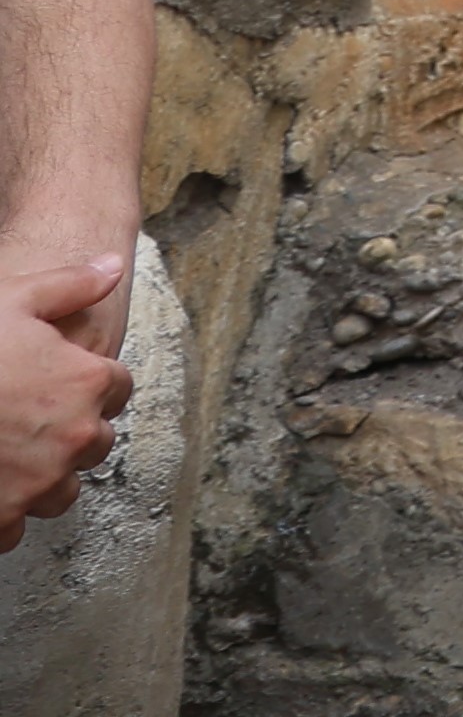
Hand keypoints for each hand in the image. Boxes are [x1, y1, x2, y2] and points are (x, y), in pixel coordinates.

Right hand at [0, 255, 124, 527]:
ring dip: (43, 477)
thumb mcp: (13, 300)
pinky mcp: (3, 518)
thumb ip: (69, 285)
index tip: (64, 382)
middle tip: (31, 420)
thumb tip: (111, 268)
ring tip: (10, 457)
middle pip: (96, 441)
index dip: (90, 382)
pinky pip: (15, 528)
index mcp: (86, 384)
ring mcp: (39, 483)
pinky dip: (4, 515)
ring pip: (62, 490)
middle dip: (71, 432)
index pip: (117, 387)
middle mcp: (74, 438)